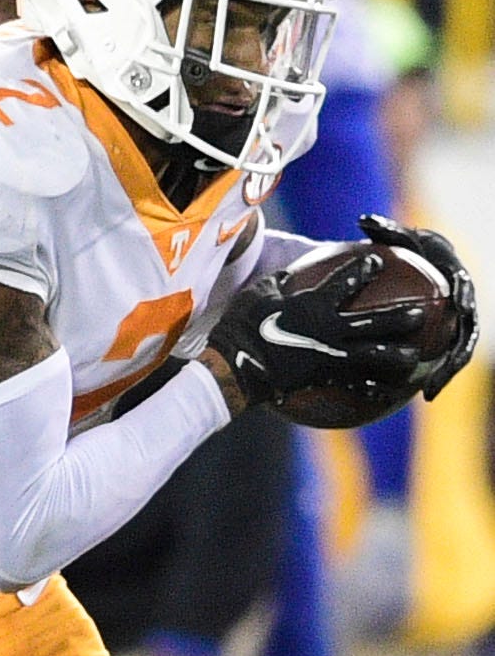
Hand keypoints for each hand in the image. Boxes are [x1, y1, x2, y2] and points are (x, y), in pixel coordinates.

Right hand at [206, 248, 423, 411]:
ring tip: (414, 356)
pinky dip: (370, 390)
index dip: (365, 269)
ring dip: (397, 355)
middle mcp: (330, 329)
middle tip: (421, 313)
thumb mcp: (257, 295)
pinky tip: (386, 394)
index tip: (377, 261)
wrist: (234, 366)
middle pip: (376, 320)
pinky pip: (353, 386)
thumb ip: (279, 283)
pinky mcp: (323, 378)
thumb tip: (289, 274)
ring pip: (374, 355)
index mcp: (314, 304)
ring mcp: (330, 356)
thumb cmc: (241, 326)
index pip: (347, 281)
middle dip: (401, 317)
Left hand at [359, 214, 477, 396]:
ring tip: (430, 391)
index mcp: (455, 277)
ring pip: (455, 351)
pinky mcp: (443, 338)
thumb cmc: (405, 248)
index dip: (464, 296)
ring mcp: (455, 322)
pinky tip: (409, 393)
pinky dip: (427, 374)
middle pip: (467, 330)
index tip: (460, 306)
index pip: (464, 287)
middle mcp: (462, 302)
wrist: (416, 262)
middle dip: (459, 350)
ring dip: (446, 371)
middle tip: (447, 367)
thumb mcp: (397, 236)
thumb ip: (385, 231)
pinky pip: (436, 358)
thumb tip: (363, 220)